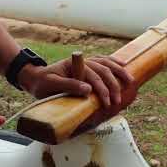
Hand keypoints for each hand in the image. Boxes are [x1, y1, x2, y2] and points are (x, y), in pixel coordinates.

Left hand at [18, 55, 133, 107]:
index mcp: (73, 65)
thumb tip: (88, 89)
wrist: (35, 78)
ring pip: (106, 63)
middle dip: (113, 86)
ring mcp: (85, 62)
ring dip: (119, 72)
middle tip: (117, 102)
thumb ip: (69, 85)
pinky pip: (103, 61)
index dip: (102, 90)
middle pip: (103, 70)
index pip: (93, 77)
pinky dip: (114, 63)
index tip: (107, 104)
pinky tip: (124, 65)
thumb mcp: (51, 85)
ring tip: (130, 82)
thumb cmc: (42, 83)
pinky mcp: (86, 66)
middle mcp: (81, 62)